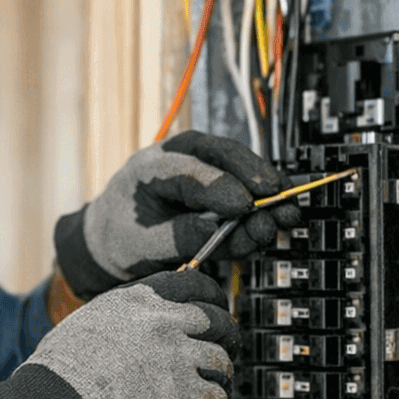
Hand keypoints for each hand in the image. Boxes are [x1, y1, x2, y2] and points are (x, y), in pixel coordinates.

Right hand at [0, 269, 237, 398]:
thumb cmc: (63, 370)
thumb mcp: (91, 320)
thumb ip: (125, 315)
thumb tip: (138, 319)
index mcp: (142, 301)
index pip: (195, 285)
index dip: (212, 297)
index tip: (216, 306)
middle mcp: (165, 326)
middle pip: (219, 323)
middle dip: (226, 336)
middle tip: (224, 347)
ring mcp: (179, 362)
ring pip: (222, 364)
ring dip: (218, 377)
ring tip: (208, 387)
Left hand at [54, 131, 299, 298]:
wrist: (112, 238)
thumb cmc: (121, 237)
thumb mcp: (142, 245)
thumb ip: (179, 236)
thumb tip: (219, 230)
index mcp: (148, 168)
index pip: (188, 171)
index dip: (220, 187)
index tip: (244, 206)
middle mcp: (177, 158)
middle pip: (220, 154)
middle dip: (252, 175)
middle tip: (277, 195)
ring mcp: (199, 167)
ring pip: (238, 166)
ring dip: (266, 189)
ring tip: (286, 212)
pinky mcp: (215, 183)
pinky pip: (243, 186)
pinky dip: (262, 202)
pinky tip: (277, 217)